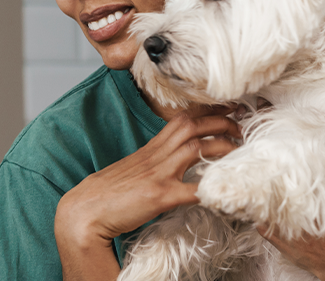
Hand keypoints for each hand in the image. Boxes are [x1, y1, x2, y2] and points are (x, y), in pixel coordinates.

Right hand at [55, 105, 240, 280]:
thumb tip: (168, 167)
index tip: (226, 112)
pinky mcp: (159, 196)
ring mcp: (157, 175)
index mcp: (149, 150)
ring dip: (223, 146)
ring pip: (196, 148)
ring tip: (240, 149)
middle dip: (220, 123)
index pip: (180, 121)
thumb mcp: (130, 172)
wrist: (84, 211)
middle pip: (192, 126)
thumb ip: (150, 165)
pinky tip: (225, 190)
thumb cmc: (104, 195)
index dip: (206, 114)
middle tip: (240, 127)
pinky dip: (212, 189)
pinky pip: (192, 190)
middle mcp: (155, 157)